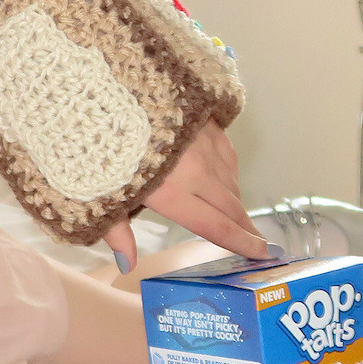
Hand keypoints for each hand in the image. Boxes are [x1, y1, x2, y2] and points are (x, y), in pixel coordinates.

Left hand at [102, 120, 267, 271]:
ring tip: (235, 215)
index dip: (242, 243)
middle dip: (246, 228)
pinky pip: (227, 157)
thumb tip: (125, 265)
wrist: (105, 98)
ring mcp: (205, 145)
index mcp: (172, 193)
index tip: (264, 254)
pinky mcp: (207, 124)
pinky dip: (228, 174)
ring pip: (230, 181)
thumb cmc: (98, 149)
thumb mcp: (101, 195)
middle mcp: (197, 171)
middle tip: (259, 244)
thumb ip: (117, 232)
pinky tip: (221, 180)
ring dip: (234, 201)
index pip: (216, 226)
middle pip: (231, 207)